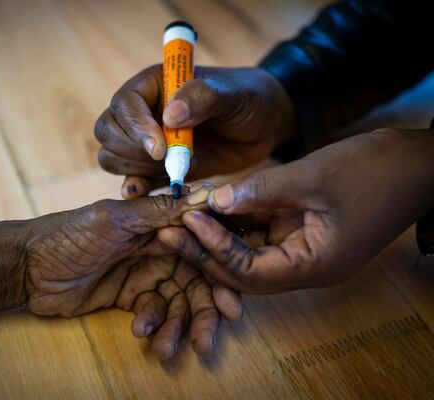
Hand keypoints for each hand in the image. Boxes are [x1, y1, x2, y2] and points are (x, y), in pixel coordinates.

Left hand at [24, 186, 241, 357]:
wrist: (28, 268)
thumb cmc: (69, 235)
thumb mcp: (113, 219)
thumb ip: (158, 211)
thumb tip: (206, 195)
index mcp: (158, 224)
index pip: (201, 247)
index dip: (219, 274)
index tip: (232, 302)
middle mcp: (158, 249)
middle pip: (195, 282)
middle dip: (204, 312)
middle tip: (208, 339)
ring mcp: (144, 275)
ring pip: (176, 304)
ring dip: (177, 327)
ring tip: (167, 348)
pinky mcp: (130, 298)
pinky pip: (153, 314)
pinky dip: (152, 325)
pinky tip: (140, 331)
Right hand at [94, 65, 295, 198]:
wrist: (264, 126)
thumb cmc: (248, 100)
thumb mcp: (231, 94)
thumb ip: (202, 98)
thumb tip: (169, 115)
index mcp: (153, 86)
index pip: (124, 105)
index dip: (136, 128)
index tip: (161, 149)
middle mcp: (142, 112)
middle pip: (109, 132)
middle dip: (134, 152)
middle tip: (170, 160)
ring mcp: (146, 141)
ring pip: (113, 157)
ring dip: (138, 170)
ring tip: (182, 168)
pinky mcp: (156, 168)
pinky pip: (132, 178)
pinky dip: (137, 188)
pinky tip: (148, 193)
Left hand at [158, 129, 433, 292]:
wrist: (417, 164)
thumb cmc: (374, 171)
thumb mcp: (313, 177)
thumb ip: (261, 191)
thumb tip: (214, 199)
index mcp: (313, 265)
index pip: (250, 273)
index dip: (215, 248)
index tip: (188, 221)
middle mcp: (304, 266)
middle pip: (242, 270)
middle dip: (205, 249)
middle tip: (168, 229)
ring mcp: (302, 250)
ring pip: (248, 252)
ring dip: (217, 234)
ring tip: (181, 216)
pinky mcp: (301, 231)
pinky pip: (260, 233)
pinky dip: (236, 220)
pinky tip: (211, 204)